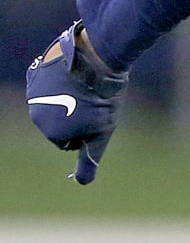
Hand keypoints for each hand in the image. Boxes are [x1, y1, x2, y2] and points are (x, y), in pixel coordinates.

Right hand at [26, 21, 128, 183]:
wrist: (97, 60)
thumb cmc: (103, 100)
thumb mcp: (101, 133)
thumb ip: (89, 159)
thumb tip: (83, 182)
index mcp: (53, 133)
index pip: (68, 142)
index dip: (86, 131)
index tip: (96, 118)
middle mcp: (36, 116)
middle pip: (58, 123)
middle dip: (74, 116)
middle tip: (92, 102)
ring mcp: (33, 94)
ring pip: (53, 104)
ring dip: (67, 99)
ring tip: (84, 88)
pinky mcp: (35, 74)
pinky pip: (47, 84)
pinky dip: (59, 82)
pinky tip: (73, 76)